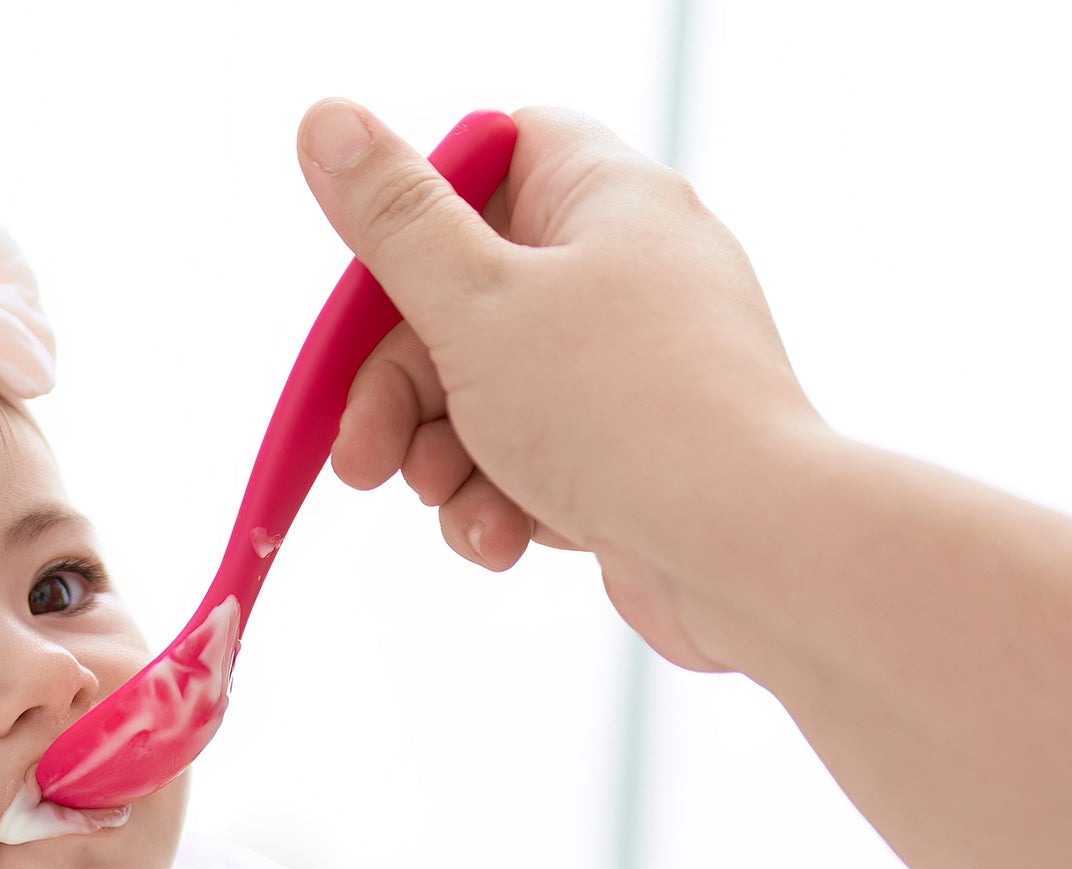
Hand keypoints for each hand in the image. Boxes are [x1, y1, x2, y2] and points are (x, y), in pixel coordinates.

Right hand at [297, 100, 822, 671]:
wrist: (745, 546)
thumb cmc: (619, 411)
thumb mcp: (475, 304)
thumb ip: (393, 221)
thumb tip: (326, 119)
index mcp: (603, 197)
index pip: (490, 158)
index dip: (416, 223)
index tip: (372, 296)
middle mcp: (628, 268)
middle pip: (467, 301)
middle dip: (401, 391)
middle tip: (364, 459)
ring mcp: (636, 366)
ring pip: (491, 397)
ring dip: (447, 461)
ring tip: (453, 503)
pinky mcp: (636, 453)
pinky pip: (537, 461)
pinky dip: (504, 500)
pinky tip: (506, 540)